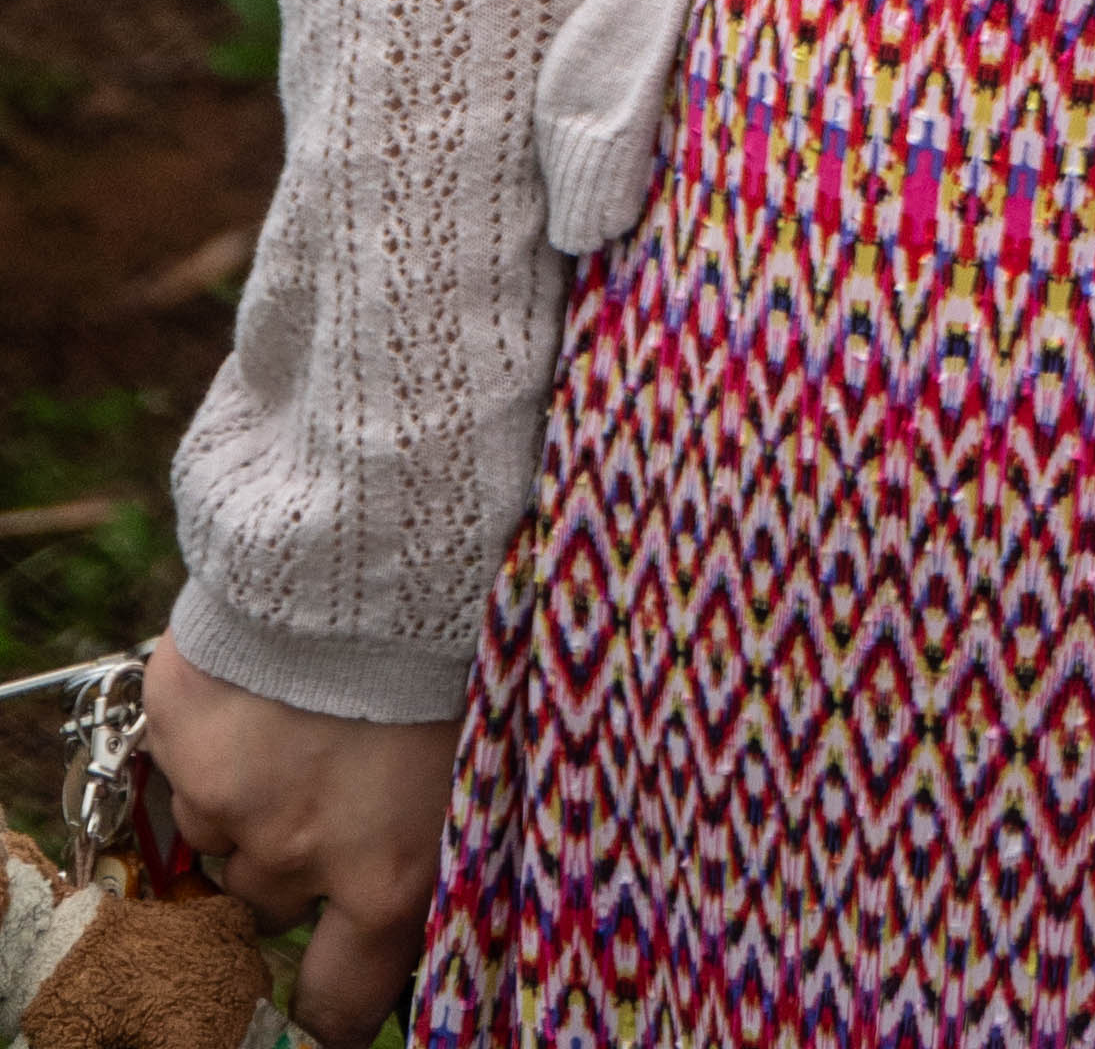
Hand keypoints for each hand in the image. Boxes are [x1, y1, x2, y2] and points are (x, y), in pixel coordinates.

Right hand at [139, 638, 453, 1046]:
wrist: (396, 522)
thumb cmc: (469, 634)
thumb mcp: (486, 756)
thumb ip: (441, 844)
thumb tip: (427, 910)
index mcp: (387, 876)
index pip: (336, 1006)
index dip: (331, 999)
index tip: (333, 981)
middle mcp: (295, 852)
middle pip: (268, 903)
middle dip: (293, 858)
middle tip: (332, 781)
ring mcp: (225, 792)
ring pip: (218, 828)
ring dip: (250, 788)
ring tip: (305, 706)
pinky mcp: (179, 724)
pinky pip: (182, 754)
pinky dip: (212, 724)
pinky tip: (264, 667)